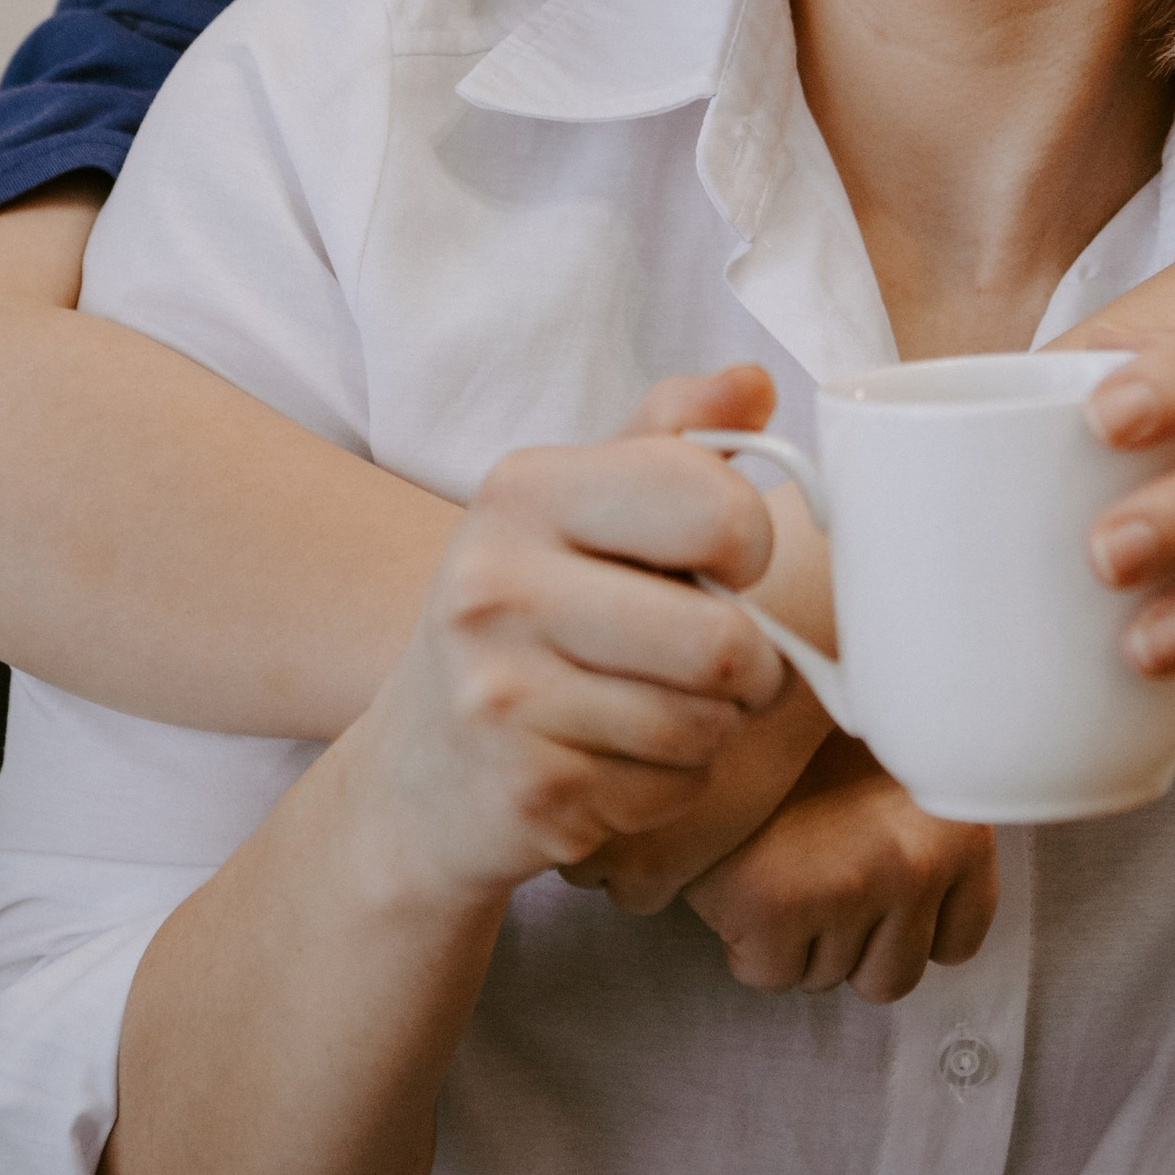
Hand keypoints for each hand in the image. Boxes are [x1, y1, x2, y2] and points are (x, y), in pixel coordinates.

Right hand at [360, 366, 789, 901]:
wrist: (418, 773)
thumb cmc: (527, 620)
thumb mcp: (581, 508)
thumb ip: (671, 439)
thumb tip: (755, 384)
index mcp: (524, 491)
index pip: (715, 507)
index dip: (752, 543)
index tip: (726, 562)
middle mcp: (497, 585)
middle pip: (723, 640)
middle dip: (755, 665)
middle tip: (725, 662)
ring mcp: (503, 695)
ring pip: (707, 723)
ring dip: (713, 727)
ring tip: (659, 708)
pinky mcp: (530, 791)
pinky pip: (675, 788)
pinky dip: (672, 785)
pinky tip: (617, 762)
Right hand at [683, 731, 998, 1003]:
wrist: (731, 703)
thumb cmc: (814, 740)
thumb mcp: (901, 769)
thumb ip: (927, 835)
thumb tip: (931, 912)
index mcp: (959, 833)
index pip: (956, 941)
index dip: (908, 927)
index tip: (878, 894)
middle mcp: (915, 864)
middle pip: (894, 976)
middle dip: (852, 945)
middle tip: (817, 878)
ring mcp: (848, 888)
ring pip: (827, 978)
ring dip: (799, 940)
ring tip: (780, 865)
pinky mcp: (777, 908)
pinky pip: (771, 975)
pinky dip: (750, 943)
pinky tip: (745, 878)